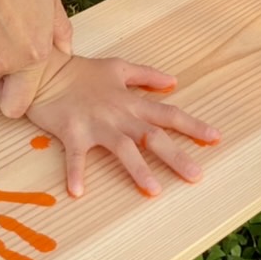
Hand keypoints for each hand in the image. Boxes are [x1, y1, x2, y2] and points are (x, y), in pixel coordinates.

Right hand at [25, 54, 219, 197]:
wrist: (44, 69)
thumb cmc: (81, 71)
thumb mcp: (118, 67)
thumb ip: (146, 75)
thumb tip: (174, 82)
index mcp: (131, 101)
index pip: (168, 114)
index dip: (192, 126)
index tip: (215, 138)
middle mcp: (118, 114)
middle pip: (153, 136)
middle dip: (176, 156)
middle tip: (196, 176)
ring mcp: (96, 124)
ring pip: (122, 148)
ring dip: (138, 169)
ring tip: (153, 190)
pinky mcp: (71, 131)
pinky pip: (75, 155)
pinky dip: (75, 172)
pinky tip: (78, 192)